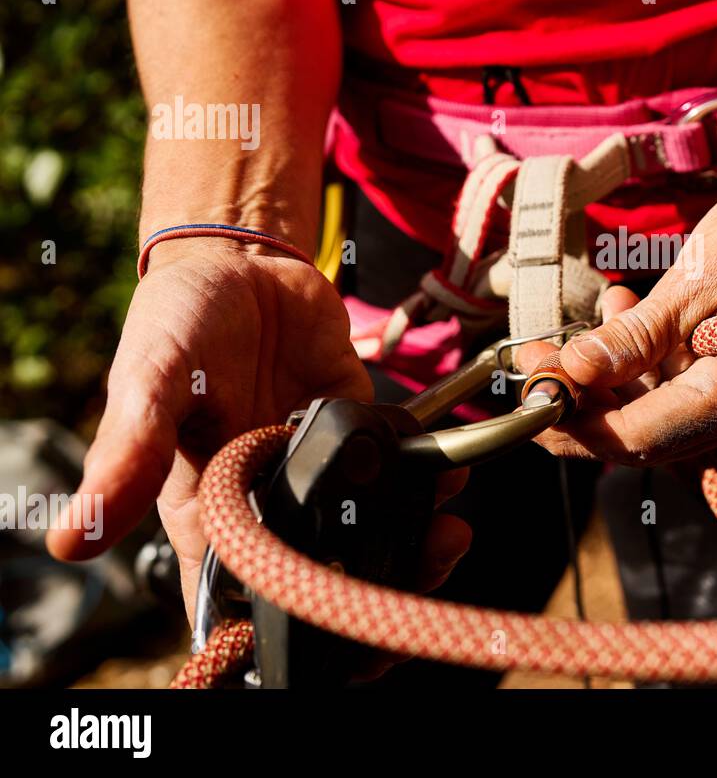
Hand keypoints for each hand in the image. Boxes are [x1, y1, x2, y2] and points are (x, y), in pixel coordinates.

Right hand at [45, 240, 470, 621]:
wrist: (244, 261)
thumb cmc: (179, 321)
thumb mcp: (149, 382)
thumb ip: (129, 455)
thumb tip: (72, 542)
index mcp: (208, 511)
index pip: (240, 599)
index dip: (282, 636)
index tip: (336, 652)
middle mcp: (271, 501)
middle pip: (323, 578)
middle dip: (374, 593)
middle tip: (415, 580)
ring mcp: (321, 470)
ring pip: (372, 534)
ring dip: (414, 544)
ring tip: (445, 533)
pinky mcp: (362, 431)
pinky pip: (401, 472)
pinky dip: (428, 481)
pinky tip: (447, 478)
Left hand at [516, 173, 716, 464]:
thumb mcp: (691, 282)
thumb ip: (634, 338)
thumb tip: (571, 374)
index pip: (640, 437)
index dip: (576, 422)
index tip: (530, 390)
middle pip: (640, 438)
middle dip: (581, 403)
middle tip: (533, 357)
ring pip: (650, 419)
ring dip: (605, 380)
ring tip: (588, 319)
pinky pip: (670, 397)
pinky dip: (637, 368)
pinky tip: (622, 316)